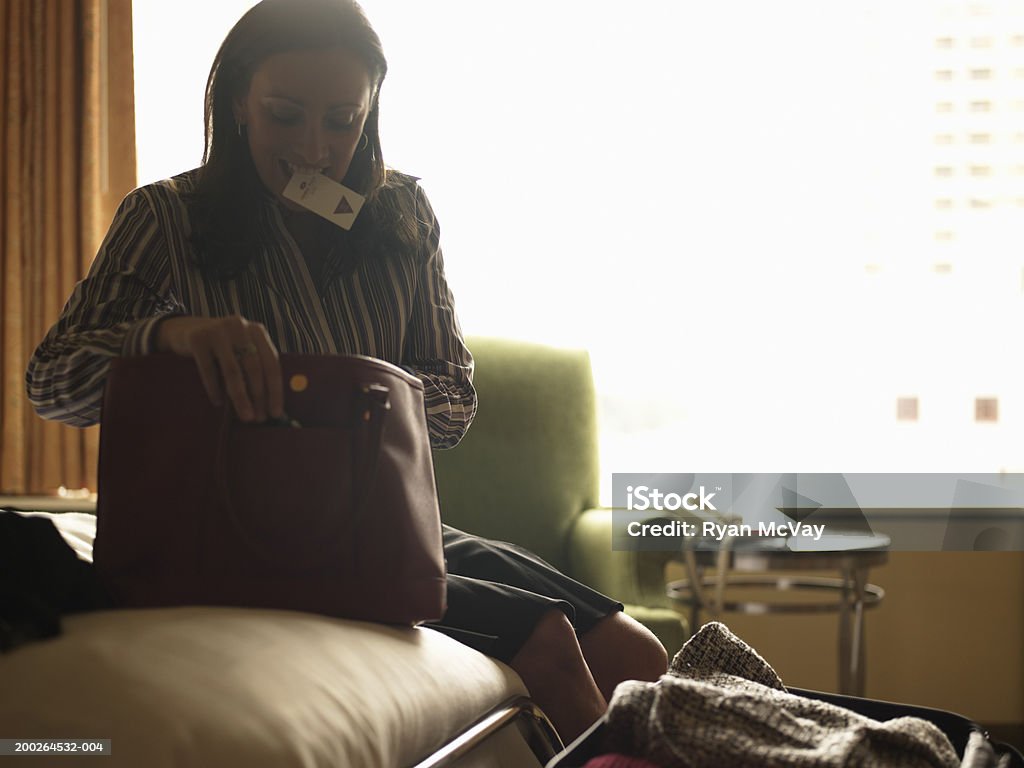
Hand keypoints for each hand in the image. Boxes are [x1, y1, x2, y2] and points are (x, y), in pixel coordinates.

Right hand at [156, 315, 283, 422]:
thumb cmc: (221, 348)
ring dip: (240, 397)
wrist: (185, 330)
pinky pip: (209, 370)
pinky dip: (214, 389)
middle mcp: (240, 327)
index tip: (276, 412)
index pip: (272, 362)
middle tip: (259, 418)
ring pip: (233, 371)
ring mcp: (218, 331)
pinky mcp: (198, 339)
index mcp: (257, 331)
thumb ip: (256, 368)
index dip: (275, 389)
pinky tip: (218, 403)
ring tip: (245, 416)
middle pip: (254, 367)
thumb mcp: (242, 350)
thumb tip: (271, 405)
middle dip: (258, 397)